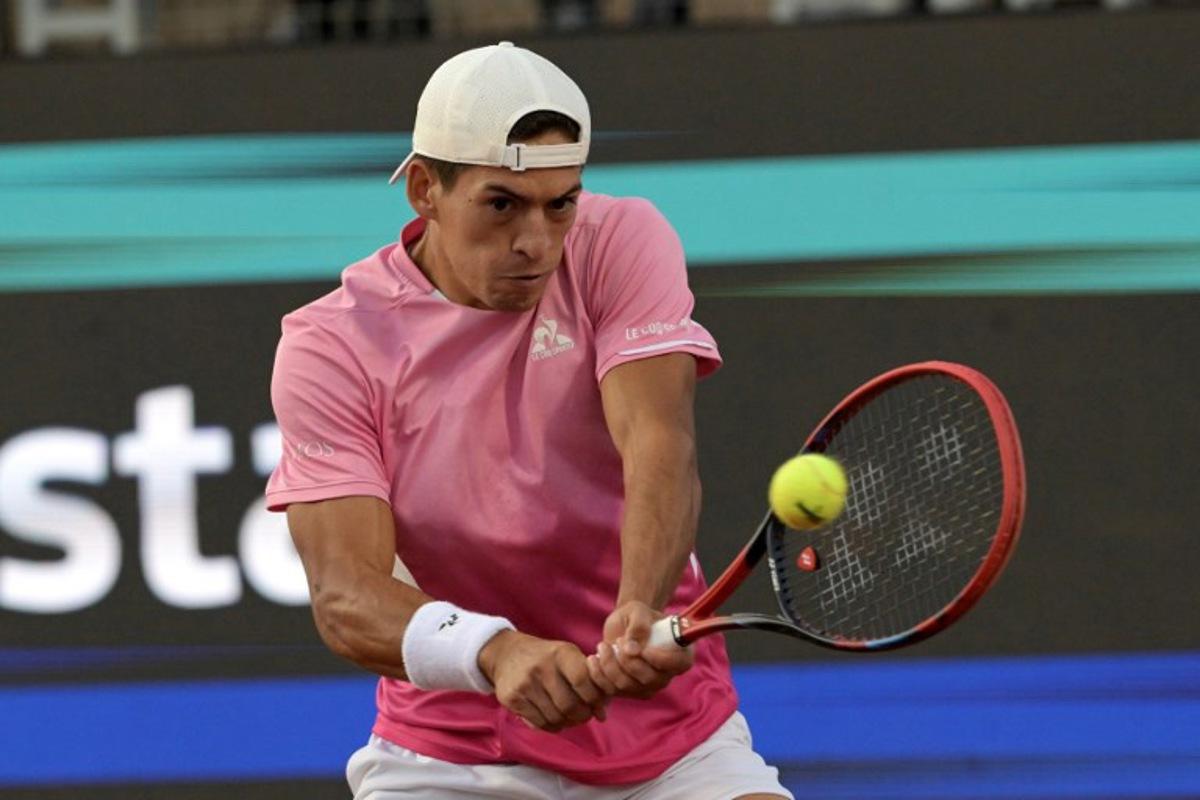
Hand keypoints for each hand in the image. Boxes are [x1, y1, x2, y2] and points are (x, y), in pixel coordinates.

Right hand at [478, 630, 608, 731]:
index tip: (596, 704)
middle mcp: (541, 667)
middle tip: (584, 715)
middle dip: (582, 715)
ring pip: (556, 718)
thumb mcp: (567, 656)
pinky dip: (552, 726)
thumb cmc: (546, 658)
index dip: (593, 698)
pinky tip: (554, 718)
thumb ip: (589, 680)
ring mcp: (525, 684)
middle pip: (570, 705)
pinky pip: (539, 723)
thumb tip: (603, 714)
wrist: (506, 654)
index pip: (582, 680)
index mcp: (561, 653)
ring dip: (567, 723)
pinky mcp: (512, 698)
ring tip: (569, 717)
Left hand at [587, 601, 693, 699]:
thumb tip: (632, 648)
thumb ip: (638, 625)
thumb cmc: (636, 616)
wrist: (622, 627)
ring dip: (610, 665)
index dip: (662, 660)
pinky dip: (599, 675)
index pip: (680, 664)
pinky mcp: (628, 692)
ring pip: (628, 686)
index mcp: (680, 652)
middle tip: (618, 640)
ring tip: (602, 645)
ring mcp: (648, 687)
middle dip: (628, 661)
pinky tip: (595, 658)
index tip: (644, 648)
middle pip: (650, 679)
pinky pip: (612, 691)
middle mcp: (667, 674)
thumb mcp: (638, 611)